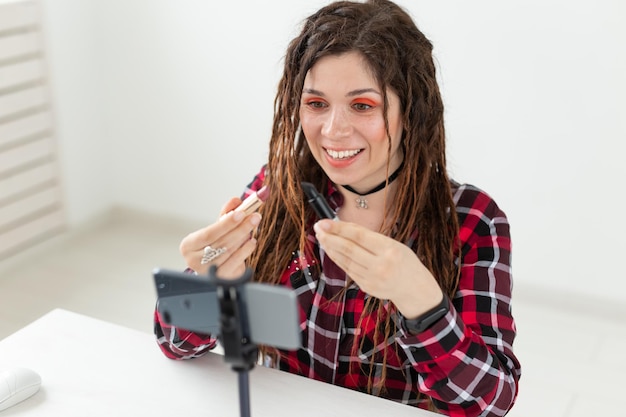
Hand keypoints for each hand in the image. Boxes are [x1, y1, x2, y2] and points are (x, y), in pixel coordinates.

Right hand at [179, 197, 260, 278]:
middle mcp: (194, 260)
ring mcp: (207, 271)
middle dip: (240, 227)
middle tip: (254, 216)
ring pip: (229, 251)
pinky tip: (252, 241)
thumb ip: (225, 214)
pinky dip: (245, 250)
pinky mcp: (220, 278)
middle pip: (221, 242)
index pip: (209, 233)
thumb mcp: (216, 229)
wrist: (215, 269)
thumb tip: (236, 201)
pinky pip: (236, 262)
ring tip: (253, 225)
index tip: (241, 212)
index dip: (226, 223)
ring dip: (244, 236)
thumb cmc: (214, 246)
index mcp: (188, 245)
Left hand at [313, 219, 442, 318]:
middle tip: (318, 228)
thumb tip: (343, 227)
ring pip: (345, 260)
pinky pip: (348, 269)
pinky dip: (337, 258)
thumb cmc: (404, 261)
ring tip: (321, 237)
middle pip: (348, 249)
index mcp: (390, 250)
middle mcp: (381, 265)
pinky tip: (331, 250)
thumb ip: (370, 238)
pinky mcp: (366, 287)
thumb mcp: (394, 244)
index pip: (359, 236)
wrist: (415, 289)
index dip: (339, 228)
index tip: (324, 222)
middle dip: (330, 237)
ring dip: (330, 247)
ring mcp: (372, 278)